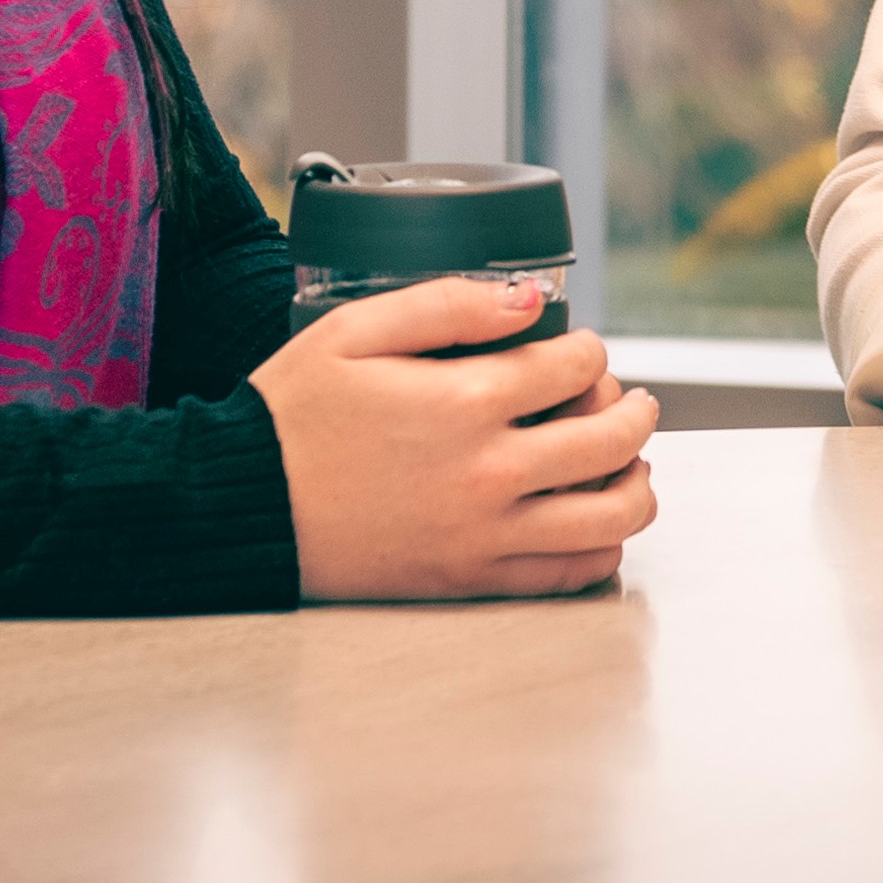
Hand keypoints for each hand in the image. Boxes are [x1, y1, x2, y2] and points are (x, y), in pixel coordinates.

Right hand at [249, 276, 661, 599]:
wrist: (246, 506)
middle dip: (632, 410)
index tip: (580, 348)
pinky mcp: (470, 582)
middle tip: (631, 400)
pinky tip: (596, 524)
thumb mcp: (356, 330)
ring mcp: (484, 536)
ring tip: (631, 461)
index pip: (573, 369)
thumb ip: (449, 303)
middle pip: (609, 441)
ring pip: (608, 518)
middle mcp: (488, 473)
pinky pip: (567, 574)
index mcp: (464, 402)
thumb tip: (529, 300)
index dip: (589, 350)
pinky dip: (600, 548)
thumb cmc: (294, 415)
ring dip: (636, 482)